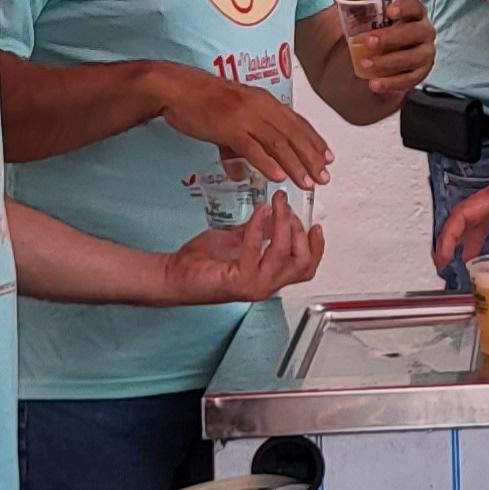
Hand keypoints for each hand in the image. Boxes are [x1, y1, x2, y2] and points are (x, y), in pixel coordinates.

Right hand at [154, 67, 331, 188]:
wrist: (177, 88)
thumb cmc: (202, 100)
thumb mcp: (231, 116)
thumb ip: (239, 143)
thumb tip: (240, 172)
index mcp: (265, 100)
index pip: (297, 122)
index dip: (315, 140)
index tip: (328, 158)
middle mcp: (261, 106)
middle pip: (293, 134)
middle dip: (311, 157)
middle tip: (324, 177)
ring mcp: (245, 116)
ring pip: (278, 143)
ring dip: (296, 164)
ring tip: (307, 182)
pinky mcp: (228, 127)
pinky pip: (252, 148)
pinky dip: (267, 163)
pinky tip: (279, 177)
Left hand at [156, 196, 324, 303]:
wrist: (173, 274)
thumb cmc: (202, 261)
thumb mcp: (238, 239)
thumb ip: (259, 230)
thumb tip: (276, 213)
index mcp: (269, 277)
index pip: (306, 267)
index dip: (316, 246)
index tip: (314, 223)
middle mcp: (266, 285)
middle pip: (303, 263)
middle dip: (299, 231)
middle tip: (287, 207)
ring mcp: (254, 286)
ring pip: (284, 254)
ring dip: (283, 224)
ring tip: (277, 203)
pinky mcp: (239, 281)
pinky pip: (257, 250)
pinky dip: (258, 227)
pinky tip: (258, 212)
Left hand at [344, 0, 436, 96]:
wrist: (375, 63)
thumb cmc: (375, 35)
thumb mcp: (363, 19)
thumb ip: (355, 5)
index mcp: (413, 14)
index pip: (415, 6)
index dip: (405, 8)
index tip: (389, 11)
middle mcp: (423, 32)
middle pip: (416, 32)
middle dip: (392, 37)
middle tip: (369, 42)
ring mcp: (424, 54)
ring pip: (413, 57)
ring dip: (389, 61)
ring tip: (366, 64)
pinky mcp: (419, 74)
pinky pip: (409, 80)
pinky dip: (391, 83)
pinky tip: (374, 83)